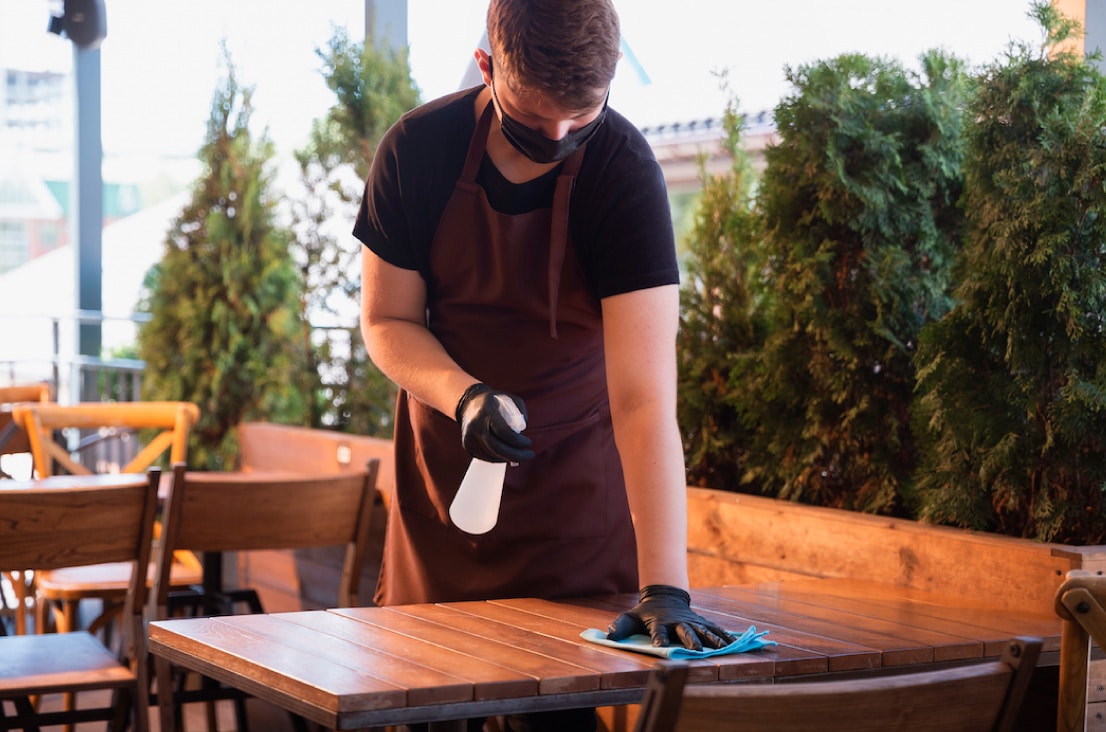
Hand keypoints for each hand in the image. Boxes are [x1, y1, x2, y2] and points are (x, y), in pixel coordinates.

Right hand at [455, 383, 534, 462]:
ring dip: (508, 458)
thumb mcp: (511, 400)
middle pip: (497, 448)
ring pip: (492, 455)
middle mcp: (475, 424)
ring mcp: (469, 436)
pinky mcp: (467, 445)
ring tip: (519, 455)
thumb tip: (522, 432)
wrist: (469, 403)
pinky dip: (498, 458)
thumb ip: (521, 414)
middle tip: (530, 455)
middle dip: (516, 455)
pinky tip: (507, 455)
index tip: (529, 443)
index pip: (503, 432)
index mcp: (486, 411)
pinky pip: (485, 457)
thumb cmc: (495, 401)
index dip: (518, 441)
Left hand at [607, 585, 735, 650]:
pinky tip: (735, 644)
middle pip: (685, 631)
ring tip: (722, 649)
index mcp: (659, 622)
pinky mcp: (701, 623)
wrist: (664, 597)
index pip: (657, 631)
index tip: (659, 647)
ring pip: (703, 631)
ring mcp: (691, 621)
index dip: (658, 638)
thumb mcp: (630, 617)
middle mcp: (677, 622)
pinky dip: (725, 637)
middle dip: (690, 640)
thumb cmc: (645, 612)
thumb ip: (620, 626)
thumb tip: (608, 635)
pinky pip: (714, 630)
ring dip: (712, 640)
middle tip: (696, 651)